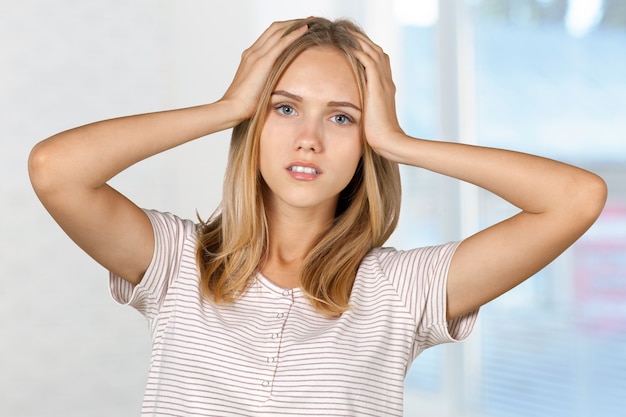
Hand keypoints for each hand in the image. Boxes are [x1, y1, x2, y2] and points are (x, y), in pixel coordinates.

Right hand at [220, 19, 307, 122]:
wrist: (232, 108)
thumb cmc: (244, 104)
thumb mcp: (257, 88)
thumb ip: (266, 82)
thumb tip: (277, 87)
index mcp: (250, 57)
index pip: (269, 36)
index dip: (284, 30)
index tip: (298, 28)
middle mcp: (252, 52)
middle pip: (274, 29)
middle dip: (291, 23)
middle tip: (307, 20)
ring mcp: (256, 55)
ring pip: (278, 31)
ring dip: (295, 24)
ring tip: (309, 21)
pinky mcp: (263, 62)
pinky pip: (281, 42)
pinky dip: (294, 34)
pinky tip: (305, 30)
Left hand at [351, 31, 405, 159]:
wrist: (389, 141)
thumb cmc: (378, 134)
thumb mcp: (370, 116)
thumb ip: (365, 107)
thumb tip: (352, 108)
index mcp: (385, 87)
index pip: (379, 61)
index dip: (368, 50)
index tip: (355, 43)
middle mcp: (387, 81)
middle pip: (377, 52)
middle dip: (364, 40)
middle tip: (349, 31)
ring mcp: (384, 83)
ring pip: (374, 52)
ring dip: (361, 41)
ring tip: (348, 32)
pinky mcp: (378, 87)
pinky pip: (369, 63)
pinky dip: (360, 53)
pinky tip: (350, 47)